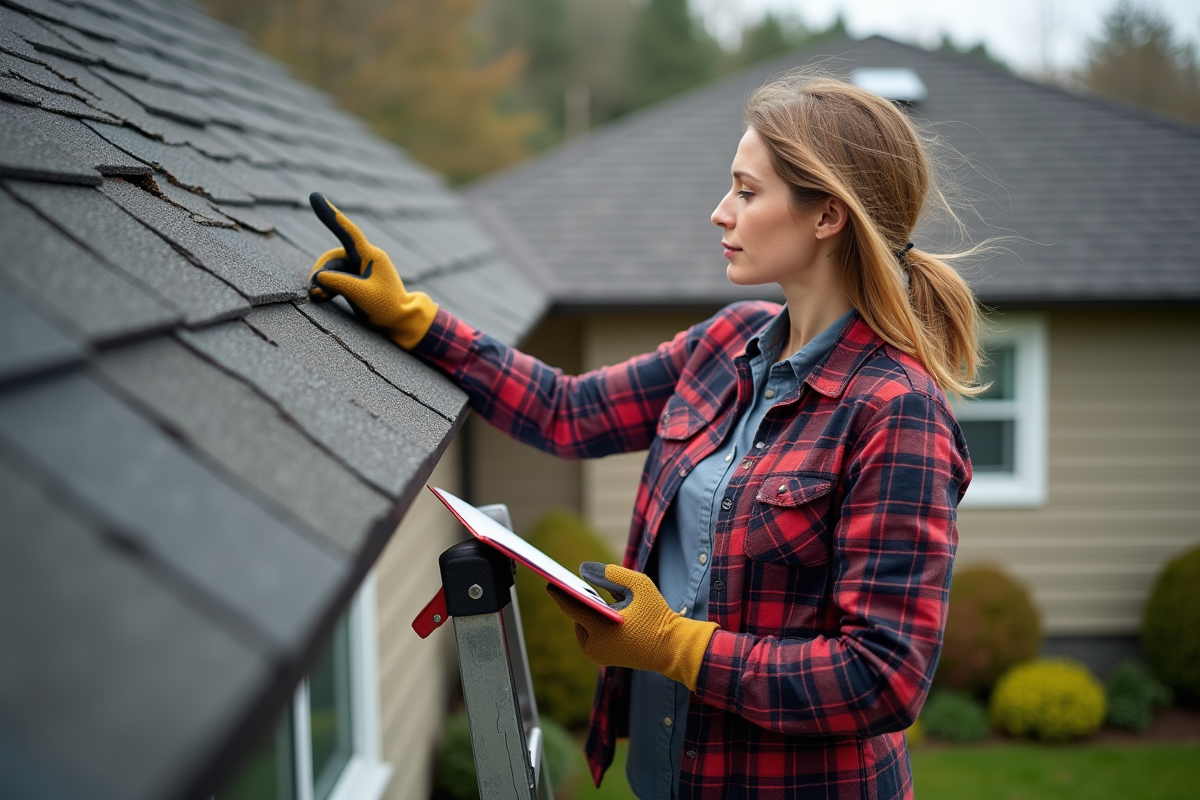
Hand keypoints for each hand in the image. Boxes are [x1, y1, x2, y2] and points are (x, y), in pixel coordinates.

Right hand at [307, 192, 437, 349]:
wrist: (400, 321)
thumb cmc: (386, 307)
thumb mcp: (360, 294)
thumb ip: (338, 282)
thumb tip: (319, 276)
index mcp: (370, 255)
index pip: (347, 231)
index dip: (330, 214)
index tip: (314, 195)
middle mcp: (364, 258)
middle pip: (333, 257)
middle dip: (321, 272)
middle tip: (316, 291)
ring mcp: (360, 268)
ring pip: (331, 269)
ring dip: (323, 282)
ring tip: (320, 297)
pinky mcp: (356, 279)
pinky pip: (335, 277)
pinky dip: (327, 286)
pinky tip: (323, 296)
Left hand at [547, 562, 717, 691]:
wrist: (673, 649)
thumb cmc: (658, 615)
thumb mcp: (639, 586)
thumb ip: (611, 574)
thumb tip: (584, 570)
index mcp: (602, 628)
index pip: (572, 607)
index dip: (559, 593)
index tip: (549, 580)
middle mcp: (595, 645)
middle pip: (578, 616)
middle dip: (583, 603)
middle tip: (581, 587)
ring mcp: (597, 655)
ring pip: (583, 626)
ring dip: (589, 614)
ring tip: (591, 598)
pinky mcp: (602, 659)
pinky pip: (591, 635)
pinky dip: (596, 623)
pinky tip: (602, 611)